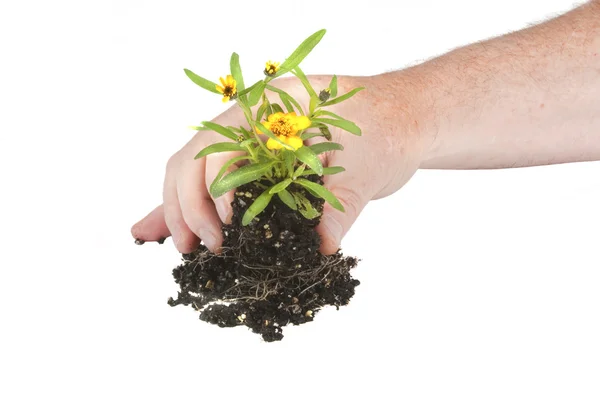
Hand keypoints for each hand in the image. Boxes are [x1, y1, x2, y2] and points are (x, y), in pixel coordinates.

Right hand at [131, 73, 428, 253]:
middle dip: (186, 205)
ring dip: (179, 207)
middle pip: (194, 158)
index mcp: (272, 108)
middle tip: (197, 248)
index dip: (215, 188)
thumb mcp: (366, 166)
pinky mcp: (257, 162)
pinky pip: (213, 181)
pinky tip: (159, 229)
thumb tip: (319, 246)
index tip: (227, 228)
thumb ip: (340, 207)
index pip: (221, 146)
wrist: (404, 119)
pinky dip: (188, 205)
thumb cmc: (387, 129)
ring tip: (181, 246)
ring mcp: (250, 140)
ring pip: (192, 169)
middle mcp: (251, 120)